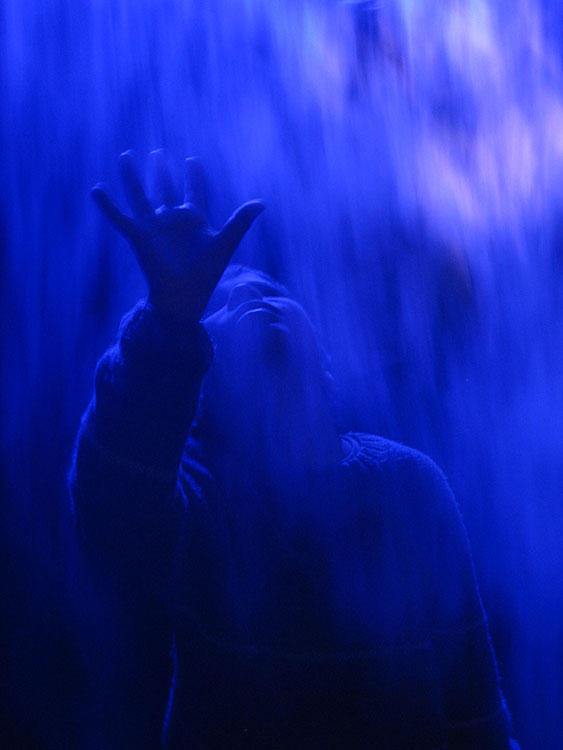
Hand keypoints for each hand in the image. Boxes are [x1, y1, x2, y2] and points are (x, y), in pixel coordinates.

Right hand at [91, 150, 263, 321]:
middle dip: (163, 172)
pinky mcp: (138, 236)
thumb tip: (262, 203)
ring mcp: (154, 226)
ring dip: (133, 177)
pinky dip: (107, 205)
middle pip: (166, 189)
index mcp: (194, 220)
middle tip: (159, 153)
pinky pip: (119, 217)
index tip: (193, 161)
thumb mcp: (225, 243)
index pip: (193, 191)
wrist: (184, 295)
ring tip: (126, 156)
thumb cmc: (206, 273)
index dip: (194, 177)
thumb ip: (241, 221)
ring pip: (141, 195)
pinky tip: (96, 189)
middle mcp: (172, 220)